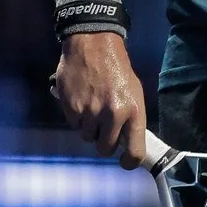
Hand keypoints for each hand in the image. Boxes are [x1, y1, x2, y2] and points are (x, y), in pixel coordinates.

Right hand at [50, 31, 147, 168]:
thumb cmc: (117, 69)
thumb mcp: (134, 91)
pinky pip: (74, 125)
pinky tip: (81, 100)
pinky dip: (77, 118)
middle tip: (104, 128)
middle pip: (105, 148)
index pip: (134, 151)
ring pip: (88, 137)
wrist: (92, 44)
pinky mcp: (71, 108)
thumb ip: (131, 118)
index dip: (129, 162)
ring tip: (93, 107)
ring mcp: (90, 112)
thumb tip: (127, 142)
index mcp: (133, 110)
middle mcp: (112, 114)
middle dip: (104, 142)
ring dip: (89, 128)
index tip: (124, 162)